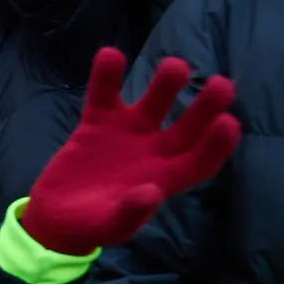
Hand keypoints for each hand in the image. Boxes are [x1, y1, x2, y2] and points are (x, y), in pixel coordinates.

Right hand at [20, 47, 239, 255]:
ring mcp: (126, 135)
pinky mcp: (97, 124)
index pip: (198, 162)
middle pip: (186, 128)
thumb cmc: (90, 228)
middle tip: (222, 85)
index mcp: (162, 180)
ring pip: (153, 105)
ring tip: (175, 66)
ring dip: (166, 85)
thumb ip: (129, 213)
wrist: (55, 218)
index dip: (216, 146)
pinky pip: (104, 96)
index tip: (228, 123)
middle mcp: (152, 153)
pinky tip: (110, 55)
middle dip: (205, 107)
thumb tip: (152, 193)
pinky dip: (106, 77)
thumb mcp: (108, 228)